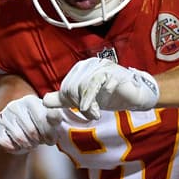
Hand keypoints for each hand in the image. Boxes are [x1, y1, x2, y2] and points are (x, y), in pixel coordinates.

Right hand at [0, 95, 63, 153]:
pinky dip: (15, 149)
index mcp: (30, 100)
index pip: (42, 118)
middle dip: (38, 141)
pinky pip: (6, 143)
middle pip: (31, 131)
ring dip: (28, 145)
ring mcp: (3, 116)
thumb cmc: (38, 126)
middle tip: (40, 142)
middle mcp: (15, 106)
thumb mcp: (49, 121)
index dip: (49, 134)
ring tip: (31, 143)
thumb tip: (56, 117)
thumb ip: (54, 117)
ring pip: (19, 138)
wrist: (18, 134)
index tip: (51, 141)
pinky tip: (19, 146)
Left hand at [42, 57, 159, 118]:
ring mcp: (102, 66)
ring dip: (89, 105)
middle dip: (80, 104)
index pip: (66, 87)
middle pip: (73, 87)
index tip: (85, 110)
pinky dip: (98, 98)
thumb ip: (64, 99)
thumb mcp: (84, 99)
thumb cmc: (110, 95)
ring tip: (95, 114)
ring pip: (84, 86)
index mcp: (80, 68)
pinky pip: (99, 84)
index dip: (73, 102)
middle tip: (92, 114)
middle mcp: (90, 64)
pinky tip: (101, 107)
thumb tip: (44, 101)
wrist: (134, 95)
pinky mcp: (114, 72)